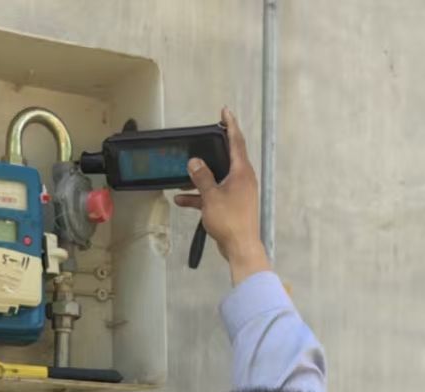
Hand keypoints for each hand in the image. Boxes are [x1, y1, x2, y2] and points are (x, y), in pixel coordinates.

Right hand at [174, 108, 270, 284]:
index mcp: (242, 172)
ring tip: (182, 174)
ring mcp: (238, 192)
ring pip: (217, 178)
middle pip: (227, 158)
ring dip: (201, 178)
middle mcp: (242, 179)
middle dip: (212, 150)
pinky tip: (182, 199)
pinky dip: (200, 195)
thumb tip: (194, 162)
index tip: (225, 111)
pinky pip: (214, 194)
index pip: (236, 141)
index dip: (230, 124)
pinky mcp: (232, 205)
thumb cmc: (230, 220)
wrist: (240, 247)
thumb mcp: (211, 196)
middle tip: (203, 138)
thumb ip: (202, 177)